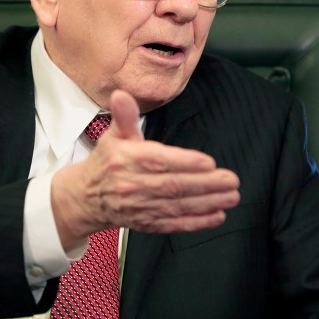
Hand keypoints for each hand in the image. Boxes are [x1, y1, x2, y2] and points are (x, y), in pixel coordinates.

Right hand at [51, 89, 239, 249]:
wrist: (87, 197)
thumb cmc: (107, 162)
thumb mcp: (113, 134)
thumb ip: (124, 115)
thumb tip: (121, 95)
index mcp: (127, 159)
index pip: (159, 161)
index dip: (185, 162)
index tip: (208, 162)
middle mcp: (133, 185)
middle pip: (173, 185)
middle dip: (205, 184)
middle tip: (230, 180)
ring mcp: (140, 206)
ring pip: (178, 206)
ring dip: (208, 202)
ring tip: (231, 196)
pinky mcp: (147, 223)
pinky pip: (174, 224)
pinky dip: (197, 222)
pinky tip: (216, 216)